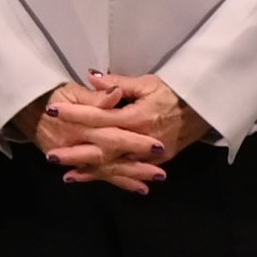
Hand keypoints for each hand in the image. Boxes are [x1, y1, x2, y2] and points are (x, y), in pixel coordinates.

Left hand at [37, 72, 211, 194]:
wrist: (205, 109)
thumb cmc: (174, 92)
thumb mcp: (148, 82)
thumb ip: (118, 84)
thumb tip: (92, 77)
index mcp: (138, 116)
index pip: (100, 116)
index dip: (76, 114)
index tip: (54, 112)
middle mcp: (142, 139)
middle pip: (103, 148)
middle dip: (76, 153)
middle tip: (51, 156)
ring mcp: (150, 155)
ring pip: (114, 165)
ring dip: (89, 171)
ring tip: (66, 175)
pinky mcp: (156, 164)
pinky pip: (129, 172)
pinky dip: (110, 177)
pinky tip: (91, 179)